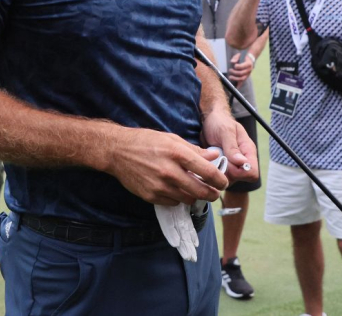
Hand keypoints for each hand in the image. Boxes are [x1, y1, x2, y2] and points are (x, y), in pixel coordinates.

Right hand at [106, 128, 228, 206]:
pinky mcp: (151, 196)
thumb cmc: (146, 141)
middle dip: (212, 194)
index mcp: (177, 153)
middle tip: (214, 192)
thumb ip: (195, 150)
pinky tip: (175, 189)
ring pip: (188, 199)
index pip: (207, 172)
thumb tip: (214, 157)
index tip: (224, 182)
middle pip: (201, 191)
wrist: (117, 151)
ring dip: (194, 196)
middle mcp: (170, 172)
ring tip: (193, 189)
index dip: (220, 180)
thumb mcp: (172, 139)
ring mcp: (159, 186)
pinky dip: (177, 198)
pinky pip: (172, 202)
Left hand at [201, 109, 257, 184]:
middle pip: (241, 179)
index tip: (227, 162)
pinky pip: (220, 177)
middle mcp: (242, 160)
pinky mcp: (223, 167)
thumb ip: (232, 147)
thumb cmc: (219, 122)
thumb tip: (243, 162)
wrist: (209, 120)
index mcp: (248, 151)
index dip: (240, 172)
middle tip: (216, 159)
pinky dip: (212, 172)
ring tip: (211, 159)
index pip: (252, 172)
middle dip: (227, 173)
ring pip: (229, 180)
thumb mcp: (225, 131)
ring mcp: (233, 165)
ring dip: (218, 172)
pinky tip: (208, 161)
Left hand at [227, 52, 253, 85]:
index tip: (234, 66)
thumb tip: (232, 62)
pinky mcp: (245, 77)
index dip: (238, 66)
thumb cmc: (243, 57)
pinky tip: (236, 87)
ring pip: (242, 78)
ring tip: (230, 77)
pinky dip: (239, 85)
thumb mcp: (239, 55)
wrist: (249, 60)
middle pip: (242, 73)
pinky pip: (242, 82)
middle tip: (230, 70)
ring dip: (235, 78)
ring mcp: (247, 74)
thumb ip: (235, 58)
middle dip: (235, 72)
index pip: (243, 66)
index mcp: (248, 64)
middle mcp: (249, 70)